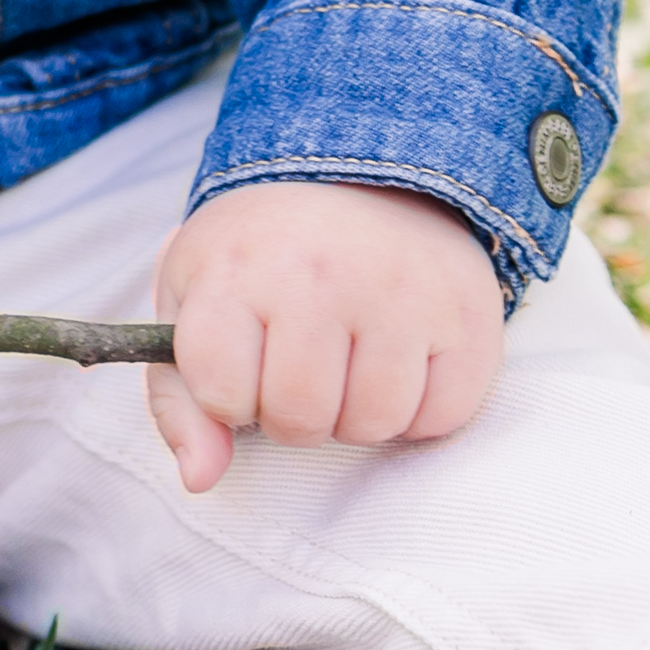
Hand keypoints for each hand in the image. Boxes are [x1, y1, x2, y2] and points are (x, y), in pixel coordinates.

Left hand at [148, 178, 502, 494]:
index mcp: (238, 268)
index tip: (241, 359)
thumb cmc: (263, 251)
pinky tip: (398, 361)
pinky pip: (441, 418)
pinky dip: (417, 410)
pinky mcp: (469, 315)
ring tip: (347, 361)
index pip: (221, 396)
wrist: (362, 171)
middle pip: (301, 420)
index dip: (228, 396)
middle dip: (292, 411)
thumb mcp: (194, 299)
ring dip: (355, 414)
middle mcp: (322, 276)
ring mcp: (402, 293)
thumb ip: (181, 397)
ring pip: (373, 425)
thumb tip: (201, 478)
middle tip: (300, 361)